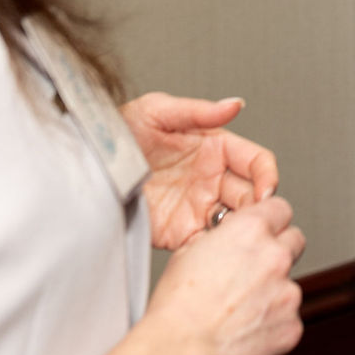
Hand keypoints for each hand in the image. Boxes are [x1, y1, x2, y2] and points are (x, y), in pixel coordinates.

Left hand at [122, 93, 279, 249]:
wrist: (88, 167)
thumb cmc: (119, 133)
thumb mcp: (156, 111)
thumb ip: (199, 111)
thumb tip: (234, 104)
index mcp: (213, 148)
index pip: (255, 161)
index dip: (267, 175)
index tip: (266, 191)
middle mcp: (211, 178)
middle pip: (251, 195)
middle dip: (258, 208)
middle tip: (254, 219)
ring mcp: (198, 206)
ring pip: (236, 222)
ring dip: (241, 230)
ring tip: (234, 234)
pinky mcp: (181, 232)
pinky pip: (208, 245)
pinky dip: (217, 250)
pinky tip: (215, 248)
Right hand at [143, 195, 306, 354]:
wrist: (180, 352)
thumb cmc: (177, 307)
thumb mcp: (189, 252)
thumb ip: (222, 240)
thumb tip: (229, 241)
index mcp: (250, 230)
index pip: (280, 209)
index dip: (270, 222)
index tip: (263, 233)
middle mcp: (275, 256)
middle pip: (294, 241)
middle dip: (278, 252)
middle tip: (253, 272)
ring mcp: (288, 293)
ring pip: (290, 285)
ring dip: (273, 293)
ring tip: (239, 311)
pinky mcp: (292, 326)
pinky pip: (288, 319)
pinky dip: (273, 324)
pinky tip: (245, 331)